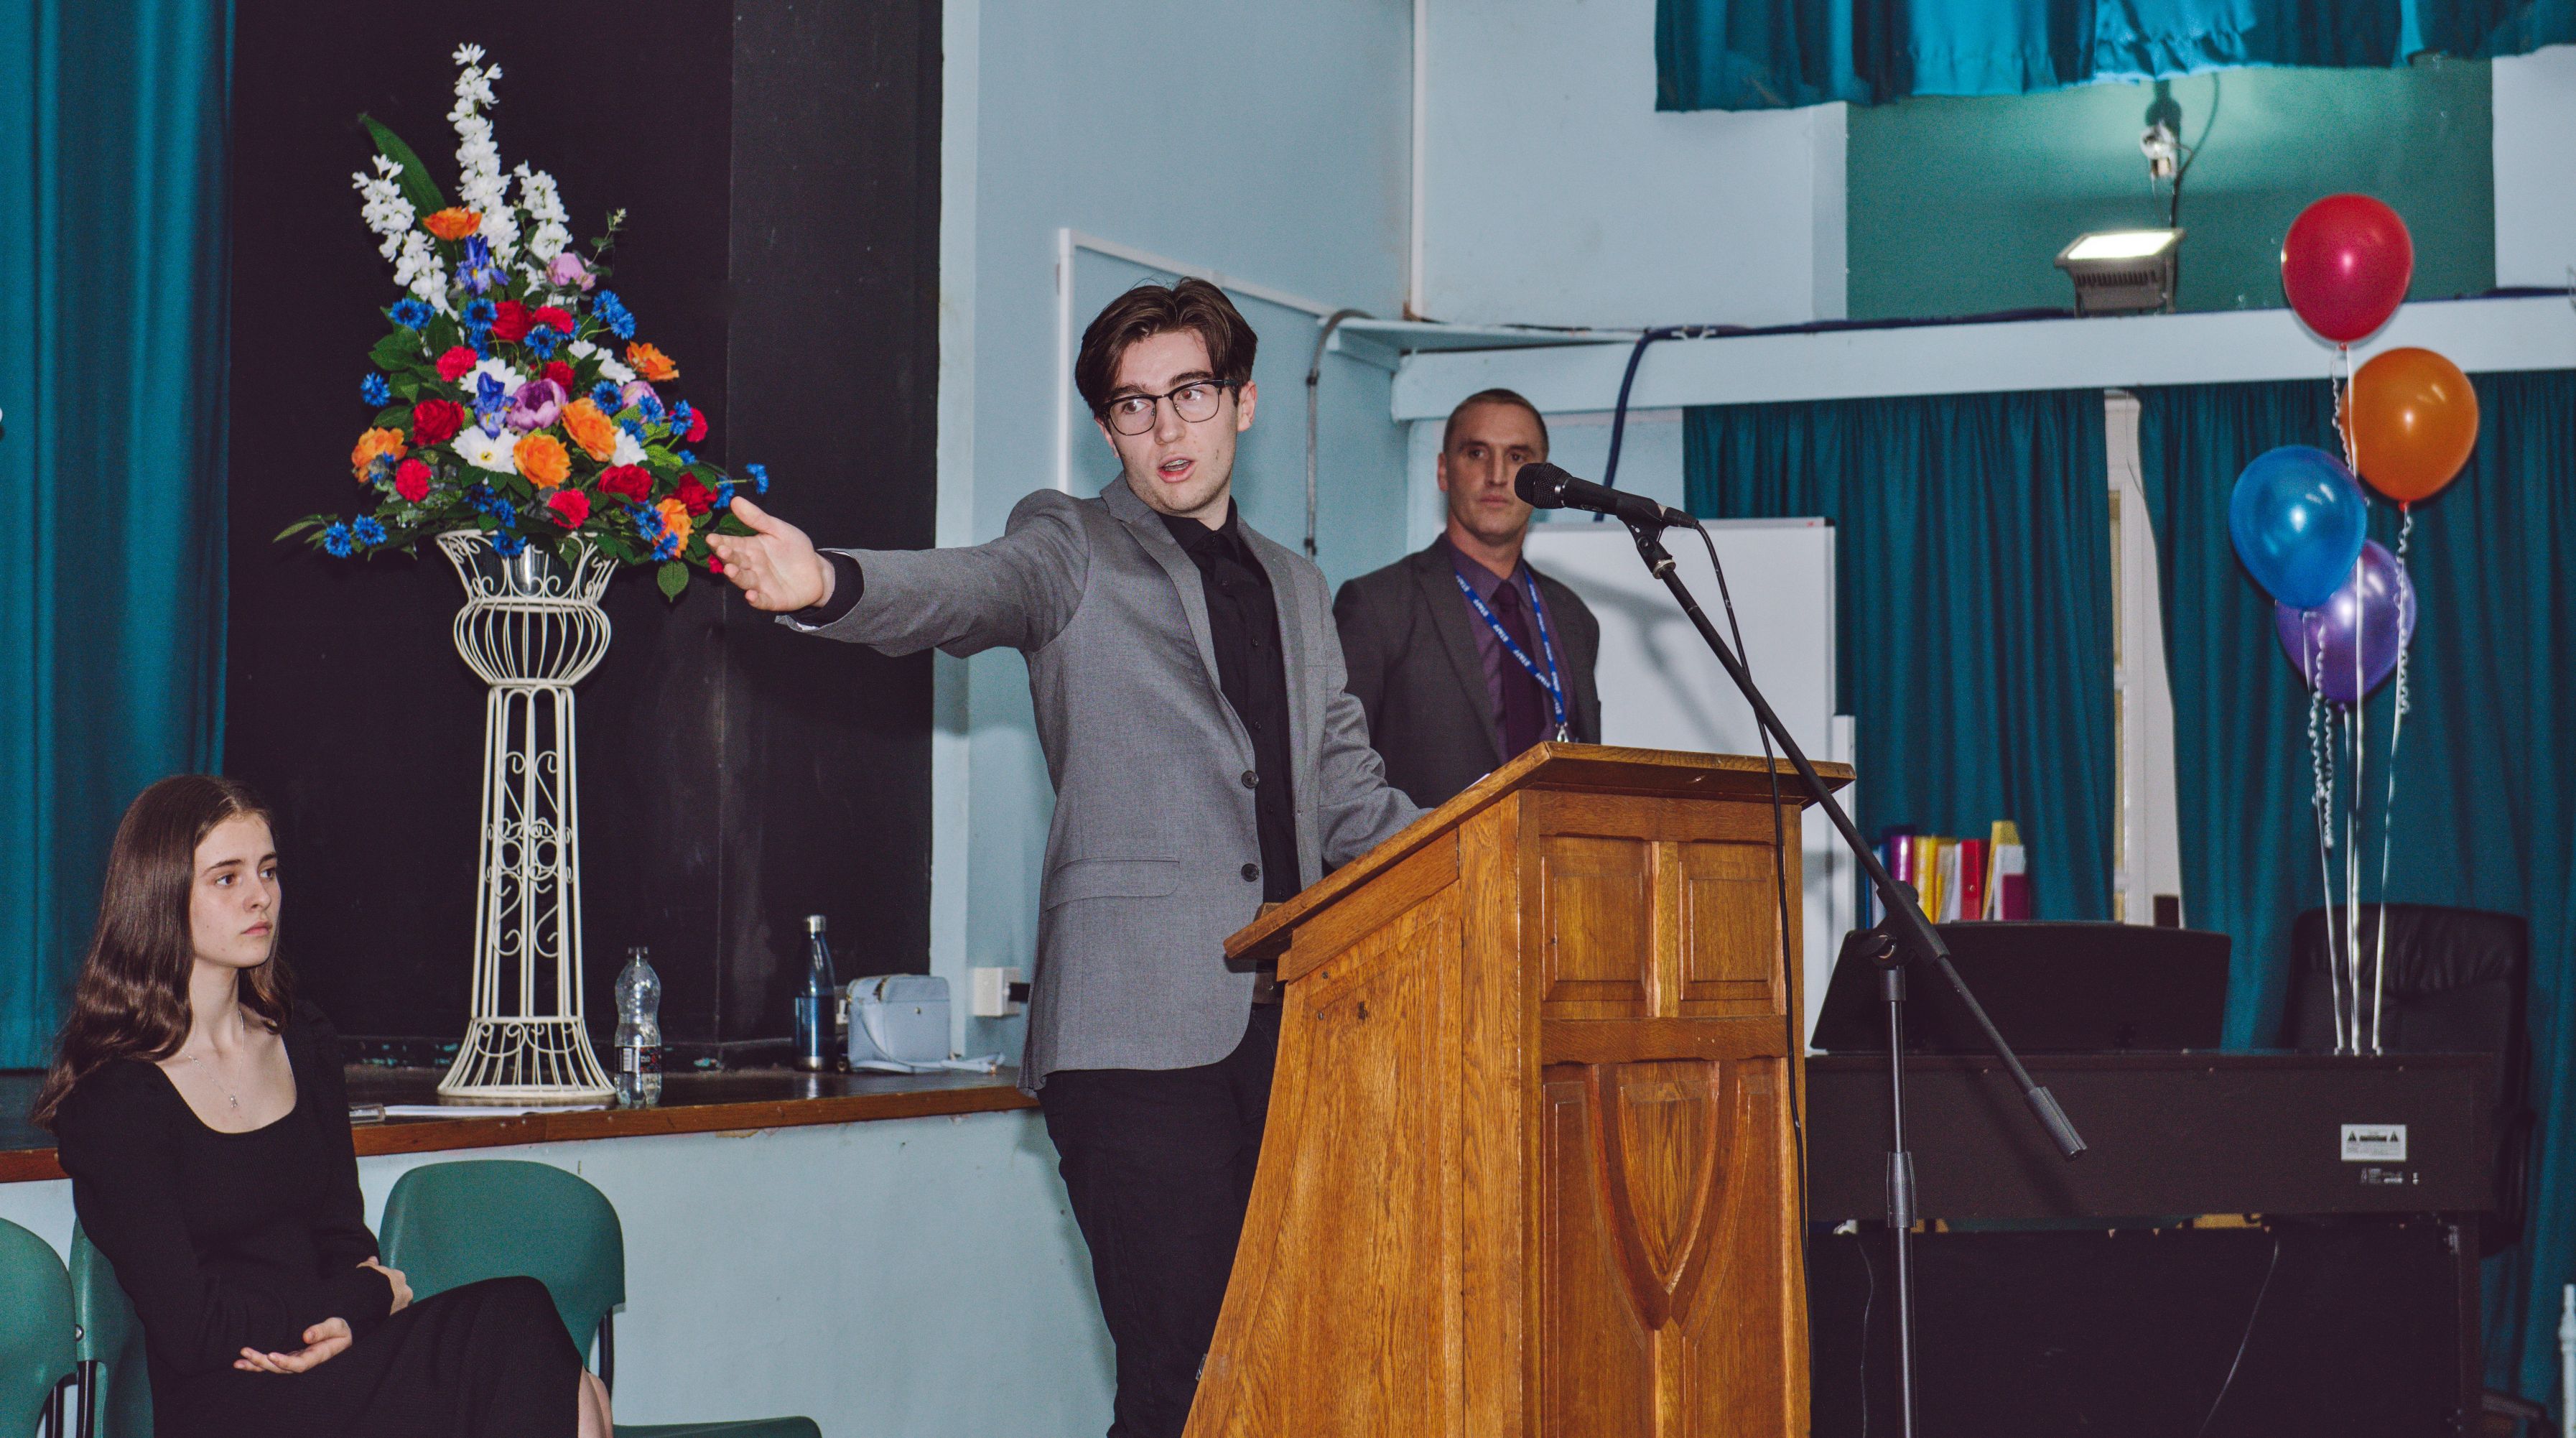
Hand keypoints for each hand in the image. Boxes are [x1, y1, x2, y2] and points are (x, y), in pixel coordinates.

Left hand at [235, 1317, 351, 1373]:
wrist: (341, 1335)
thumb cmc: (340, 1330)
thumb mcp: (338, 1326)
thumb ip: (324, 1330)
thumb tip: (306, 1335)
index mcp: (317, 1356)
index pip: (299, 1364)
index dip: (285, 1362)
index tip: (271, 1355)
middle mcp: (304, 1362)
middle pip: (280, 1368)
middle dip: (262, 1361)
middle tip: (246, 1352)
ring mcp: (295, 1361)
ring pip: (273, 1368)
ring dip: (255, 1365)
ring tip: (238, 1361)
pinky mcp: (289, 1357)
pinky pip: (271, 1363)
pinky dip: (256, 1364)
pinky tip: (241, 1363)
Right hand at [361, 1257, 411, 1313]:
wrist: (365, 1302)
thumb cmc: (365, 1282)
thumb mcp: (364, 1270)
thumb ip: (370, 1264)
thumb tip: (373, 1259)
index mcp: (399, 1277)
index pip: (395, 1278)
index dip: (385, 1283)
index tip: (378, 1287)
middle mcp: (406, 1290)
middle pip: (400, 1292)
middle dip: (392, 1295)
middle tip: (380, 1299)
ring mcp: (404, 1305)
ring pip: (399, 1304)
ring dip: (392, 1306)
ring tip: (379, 1310)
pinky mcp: (398, 1317)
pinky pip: (394, 1315)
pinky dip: (389, 1315)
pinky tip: (380, 1318)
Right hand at [705, 496, 832, 611]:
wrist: (817, 571)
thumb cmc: (794, 549)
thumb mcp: (778, 529)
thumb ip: (757, 518)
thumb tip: (735, 500)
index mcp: (750, 548)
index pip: (731, 544)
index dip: (720, 542)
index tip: (711, 538)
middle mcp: (751, 566)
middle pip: (736, 562)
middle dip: (728, 557)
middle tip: (723, 551)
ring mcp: (760, 584)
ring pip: (745, 581)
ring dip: (737, 577)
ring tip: (731, 570)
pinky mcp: (772, 599)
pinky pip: (762, 600)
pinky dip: (755, 599)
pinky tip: (751, 595)